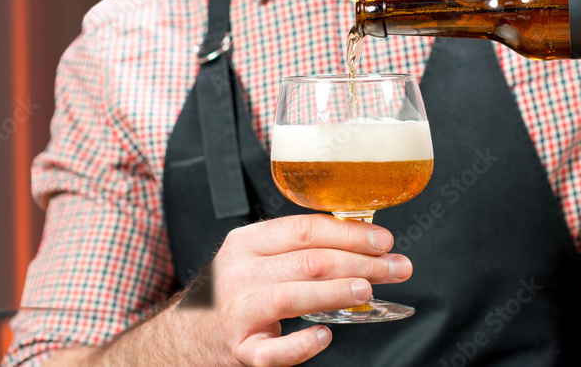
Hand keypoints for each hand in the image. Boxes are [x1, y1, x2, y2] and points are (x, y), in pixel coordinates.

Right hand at [186, 214, 410, 365]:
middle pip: (308, 261)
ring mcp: (236, 311)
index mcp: (247, 242)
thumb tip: (361, 245)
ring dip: (337, 292)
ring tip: (368, 290)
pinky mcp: (239, 349)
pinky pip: (272, 352)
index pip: (305, 229)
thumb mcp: (256, 260)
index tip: (384, 241)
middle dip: (360, 262)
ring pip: (292, 297)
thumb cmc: (234, 293)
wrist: (185, 336)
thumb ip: (297, 249)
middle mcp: (238, 272)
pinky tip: (325, 338)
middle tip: (396, 268)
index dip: (350, 233)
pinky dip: (301, 345)